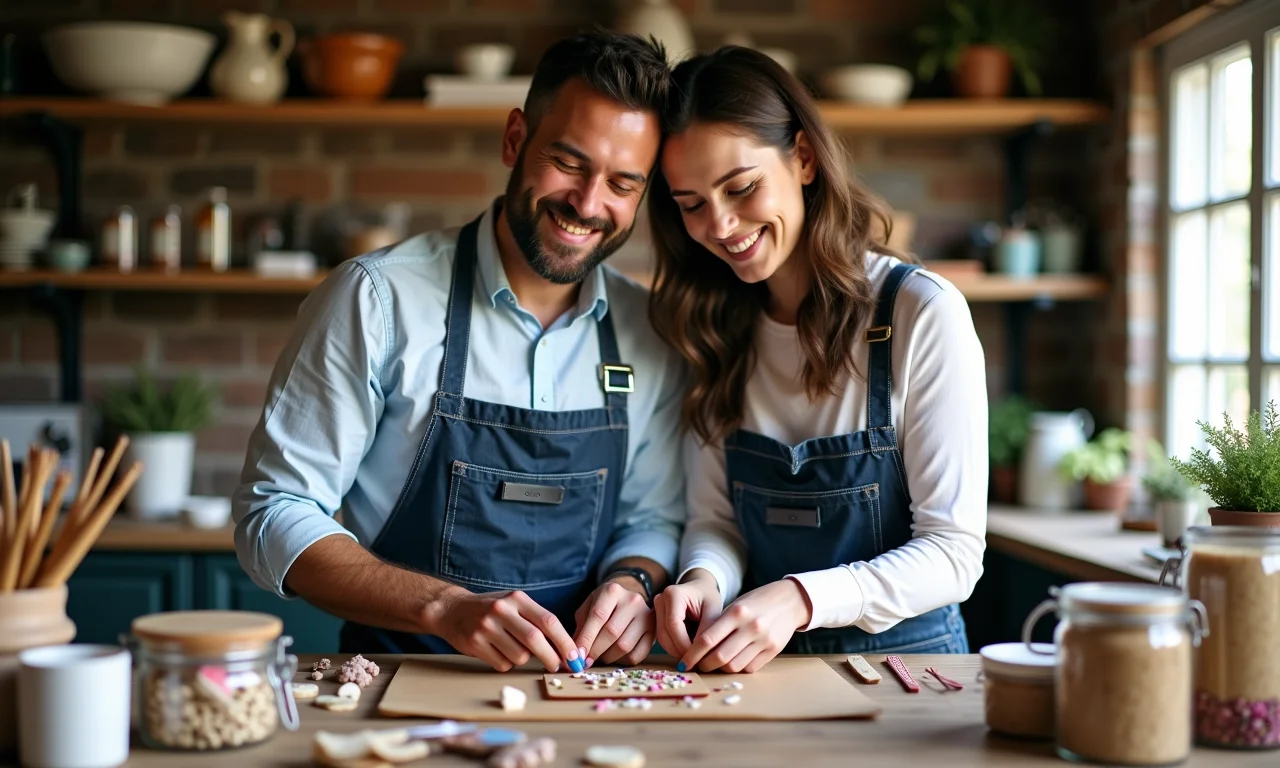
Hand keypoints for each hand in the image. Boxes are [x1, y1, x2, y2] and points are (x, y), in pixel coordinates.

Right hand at [428, 587, 579, 672]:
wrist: (452, 610)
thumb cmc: (491, 609)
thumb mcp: (513, 604)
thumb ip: (535, 620)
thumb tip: (564, 648)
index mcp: (517, 599)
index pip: (548, 621)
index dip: (565, 641)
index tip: (575, 656)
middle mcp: (502, 610)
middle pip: (535, 640)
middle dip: (551, 657)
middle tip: (558, 667)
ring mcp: (486, 627)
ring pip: (519, 655)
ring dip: (524, 659)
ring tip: (513, 649)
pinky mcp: (475, 643)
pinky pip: (502, 664)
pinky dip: (507, 664)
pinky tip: (498, 652)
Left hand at [573, 578, 654, 666]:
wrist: (627, 600)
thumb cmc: (603, 605)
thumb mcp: (588, 608)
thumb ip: (581, 628)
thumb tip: (577, 653)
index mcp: (612, 590)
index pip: (598, 616)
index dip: (586, 638)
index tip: (578, 655)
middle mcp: (632, 600)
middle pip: (612, 632)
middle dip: (596, 651)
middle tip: (586, 661)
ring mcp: (646, 615)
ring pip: (624, 646)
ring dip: (608, 657)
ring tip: (600, 656)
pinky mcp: (654, 631)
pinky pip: (637, 655)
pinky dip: (622, 661)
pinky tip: (615, 656)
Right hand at [653, 570, 722, 661]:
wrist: (701, 588)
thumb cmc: (709, 598)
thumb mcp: (714, 611)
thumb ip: (706, 631)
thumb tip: (699, 654)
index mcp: (673, 594)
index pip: (673, 624)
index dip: (683, 644)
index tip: (697, 656)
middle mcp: (660, 600)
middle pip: (664, 633)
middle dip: (679, 650)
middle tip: (695, 662)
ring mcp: (655, 609)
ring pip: (662, 638)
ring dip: (676, 651)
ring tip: (693, 658)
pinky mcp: (656, 619)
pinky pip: (663, 637)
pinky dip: (674, 647)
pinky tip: (687, 652)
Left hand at [679, 578, 811, 673]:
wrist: (790, 600)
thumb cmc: (757, 602)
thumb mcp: (736, 605)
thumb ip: (720, 624)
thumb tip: (697, 648)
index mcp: (736, 612)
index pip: (707, 639)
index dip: (692, 654)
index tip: (684, 662)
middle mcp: (750, 626)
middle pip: (719, 656)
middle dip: (704, 665)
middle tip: (698, 666)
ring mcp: (763, 640)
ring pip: (734, 666)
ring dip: (720, 669)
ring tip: (715, 665)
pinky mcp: (773, 650)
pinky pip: (749, 667)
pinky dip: (738, 668)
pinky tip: (733, 662)